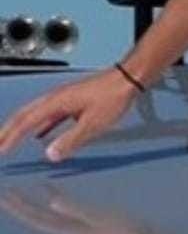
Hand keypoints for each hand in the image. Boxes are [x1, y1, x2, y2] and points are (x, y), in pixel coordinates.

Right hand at [0, 67, 139, 162]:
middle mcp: (56, 98)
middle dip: (9, 131)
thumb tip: (50, 155)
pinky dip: (41, 125)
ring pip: (36, 114)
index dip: (11, 137)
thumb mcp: (93, 123)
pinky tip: (41, 135)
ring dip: (22, 128)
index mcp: (56, 102)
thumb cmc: (113, 97)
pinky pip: (50, 115)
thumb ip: (71, 140)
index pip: (26, 122)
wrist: (129, 79)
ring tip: (11, 140)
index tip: (1, 150)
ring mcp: (64, 98)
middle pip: (25, 115)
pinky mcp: (74, 101)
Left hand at [0, 183, 149, 233]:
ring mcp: (73, 223)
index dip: (19, 208)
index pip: (36, 218)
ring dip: (29, 201)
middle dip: (18, 205)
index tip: (4, 197)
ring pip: (43, 211)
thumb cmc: (123, 228)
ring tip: (15, 189)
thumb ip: (76, 209)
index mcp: (66, 228)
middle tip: (2, 192)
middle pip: (35, 215)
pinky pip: (59, 205)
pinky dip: (49, 195)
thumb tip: (51, 200)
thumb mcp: (100, 216)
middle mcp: (65, 227)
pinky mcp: (82, 217)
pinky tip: (45, 186)